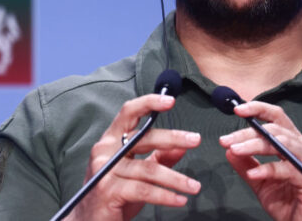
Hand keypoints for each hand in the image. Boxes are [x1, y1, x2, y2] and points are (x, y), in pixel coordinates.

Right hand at [66, 93, 201, 220]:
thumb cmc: (114, 194)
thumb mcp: (138, 173)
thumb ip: (159, 158)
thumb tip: (182, 146)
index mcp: (111, 139)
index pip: (129, 112)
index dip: (149, 103)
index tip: (171, 101)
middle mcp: (105, 150)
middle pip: (144, 137)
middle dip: (173, 137)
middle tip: (196, 139)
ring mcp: (105, 170)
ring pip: (149, 169)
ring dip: (176, 179)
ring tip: (194, 186)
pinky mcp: (108, 191)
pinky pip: (144, 190)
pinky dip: (166, 196)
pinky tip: (180, 200)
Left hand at [219, 101, 301, 220]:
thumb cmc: (291, 204)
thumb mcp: (261, 182)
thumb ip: (246, 164)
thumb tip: (229, 150)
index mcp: (293, 144)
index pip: (277, 118)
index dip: (258, 109)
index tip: (237, 110)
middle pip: (274, 129)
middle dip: (247, 132)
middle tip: (226, 139)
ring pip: (280, 143)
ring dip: (255, 145)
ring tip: (235, 150)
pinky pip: (287, 169)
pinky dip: (268, 169)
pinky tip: (253, 173)